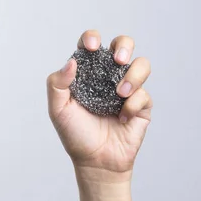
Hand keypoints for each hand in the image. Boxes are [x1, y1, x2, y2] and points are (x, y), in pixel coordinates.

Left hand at [47, 30, 152, 181]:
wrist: (95, 162)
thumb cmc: (75, 134)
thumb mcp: (58, 110)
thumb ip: (57, 84)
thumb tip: (71, 62)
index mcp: (88, 72)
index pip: (91, 45)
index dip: (91, 38)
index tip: (91, 46)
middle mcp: (109, 76)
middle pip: (123, 45)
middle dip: (124, 46)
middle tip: (117, 59)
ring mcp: (128, 89)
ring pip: (142, 64)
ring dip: (133, 74)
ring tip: (120, 93)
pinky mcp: (142, 105)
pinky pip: (144, 94)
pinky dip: (133, 104)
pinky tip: (122, 117)